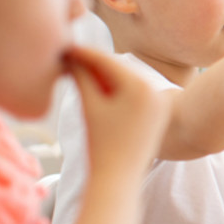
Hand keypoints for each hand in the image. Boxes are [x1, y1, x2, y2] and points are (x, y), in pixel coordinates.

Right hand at [64, 46, 168, 176]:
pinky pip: (134, 91)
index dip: (83, 52)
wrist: (120, 178)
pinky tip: (95, 85)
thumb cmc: (101, 144)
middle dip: (93, 62)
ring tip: (77, 68)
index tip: (63, 45)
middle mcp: (156, 90)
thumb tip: (71, 55)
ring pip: (126, 78)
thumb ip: (81, 76)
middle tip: (68, 54)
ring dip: (103, 74)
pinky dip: (116, 87)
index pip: (107, 60)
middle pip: (118, 68)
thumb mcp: (90, 106)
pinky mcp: (158, 111)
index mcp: (141, 87)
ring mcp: (160, 101)